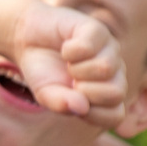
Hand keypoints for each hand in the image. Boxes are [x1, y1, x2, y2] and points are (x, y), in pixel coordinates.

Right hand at [10, 2, 126, 116]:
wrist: (30, 40)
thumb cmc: (44, 72)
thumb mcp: (46, 94)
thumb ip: (61, 104)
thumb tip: (82, 107)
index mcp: (106, 94)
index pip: (115, 115)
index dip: (93, 114)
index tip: (72, 102)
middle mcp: (115, 73)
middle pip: (116, 93)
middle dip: (86, 91)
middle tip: (71, 81)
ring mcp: (110, 50)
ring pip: (106, 68)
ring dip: (77, 69)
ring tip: (69, 63)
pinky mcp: (98, 30)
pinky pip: (89, 47)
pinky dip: (69, 51)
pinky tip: (66, 48)